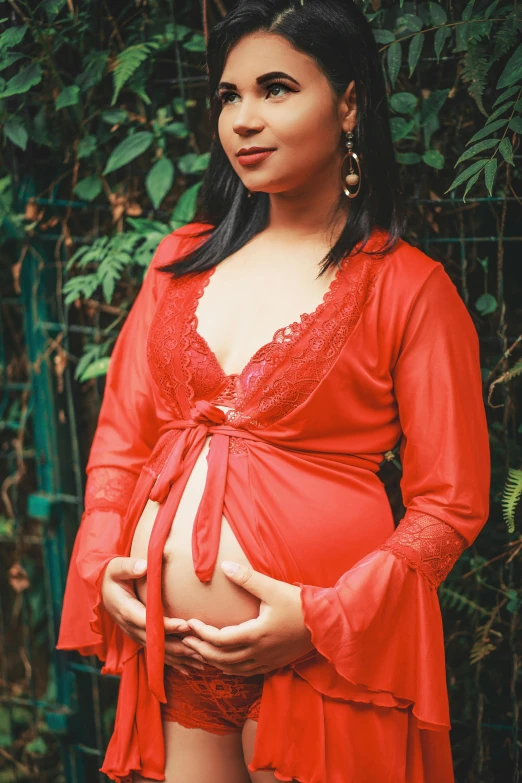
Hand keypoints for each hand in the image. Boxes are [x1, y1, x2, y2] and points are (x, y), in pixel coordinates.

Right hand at [101, 557, 206, 675]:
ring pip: (158, 651)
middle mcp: (130, 627)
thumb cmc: (113, 576)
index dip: (166, 625)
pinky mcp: (141, 638)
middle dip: (178, 645)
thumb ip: (129, 567)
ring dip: (180, 657)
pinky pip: (157, 654)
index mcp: (125, 609)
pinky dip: (174, 662)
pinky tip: (190, 669)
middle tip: (200, 646)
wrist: (103, 590)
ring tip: (201, 661)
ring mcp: (135, 635)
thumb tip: (144, 567)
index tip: (185, 624)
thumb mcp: (117, 567)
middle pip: (155, 641)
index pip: (147, 621)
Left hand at [181, 561, 314, 675]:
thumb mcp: (273, 588)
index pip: (219, 640)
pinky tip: (223, 661)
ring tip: (198, 651)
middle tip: (184, 639)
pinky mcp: (273, 664)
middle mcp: (258, 653)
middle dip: (199, 650)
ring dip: (211, 661)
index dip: (201, 633)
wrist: (326, 624)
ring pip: (230, 670)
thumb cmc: (300, 604)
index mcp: (256, 635)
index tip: (190, 622)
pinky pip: (243, 673)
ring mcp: (265, 662)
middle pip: (220, 659)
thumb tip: (224, 566)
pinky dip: (228, 668)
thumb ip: (248, 578)